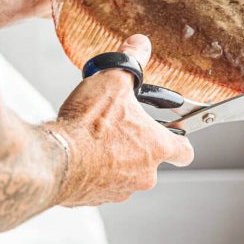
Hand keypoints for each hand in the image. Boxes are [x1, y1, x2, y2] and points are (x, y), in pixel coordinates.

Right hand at [50, 35, 194, 206]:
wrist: (58, 158)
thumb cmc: (89, 125)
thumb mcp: (113, 81)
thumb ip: (131, 61)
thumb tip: (140, 45)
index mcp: (156, 147)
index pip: (185, 152)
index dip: (181, 142)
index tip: (174, 135)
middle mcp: (144, 175)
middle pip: (150, 162)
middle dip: (136, 146)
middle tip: (119, 128)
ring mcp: (120, 190)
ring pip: (124, 174)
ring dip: (114, 159)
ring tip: (95, 140)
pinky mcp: (95, 198)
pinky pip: (100, 185)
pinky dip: (93, 172)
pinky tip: (80, 154)